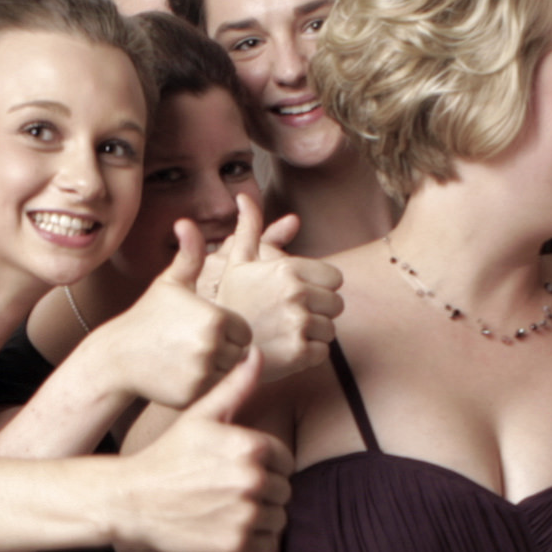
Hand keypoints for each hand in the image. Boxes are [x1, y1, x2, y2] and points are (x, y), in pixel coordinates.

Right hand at [85, 223, 251, 410]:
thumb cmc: (148, 316)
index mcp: (215, 317)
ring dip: (218, 369)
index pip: (243, 331)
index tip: (208, 330)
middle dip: (225, 351)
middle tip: (197, 346)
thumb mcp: (170, 284)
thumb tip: (186, 222)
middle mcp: (213, 346)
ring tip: (191, 358)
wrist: (117, 355)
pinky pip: (214, 391)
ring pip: (229, 374)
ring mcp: (204, 372)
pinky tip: (183, 373)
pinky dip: (205, 386)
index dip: (229, 331)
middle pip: (240, 354)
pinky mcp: (195, 394)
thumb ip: (190, 254)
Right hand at [116, 352, 289, 551]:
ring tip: (227, 509)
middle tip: (227, 492)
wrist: (132, 500)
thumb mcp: (200, 416)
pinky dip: (253, 540)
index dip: (264, 465)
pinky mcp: (237, 545)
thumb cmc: (167, 455)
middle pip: (284, 490)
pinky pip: (267, 543)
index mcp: (251, 446)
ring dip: (260, 516)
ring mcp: (245, 514)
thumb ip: (235, 386)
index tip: (235, 470)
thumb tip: (258, 352)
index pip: (285, 460)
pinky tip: (226, 527)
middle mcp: (253, 480)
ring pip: (278, 518)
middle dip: (263, 492)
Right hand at [192, 196, 338, 379]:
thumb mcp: (238, 263)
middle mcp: (296, 294)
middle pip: (336, 304)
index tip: (296, 295)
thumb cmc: (231, 302)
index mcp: (288, 269)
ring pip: (330, 329)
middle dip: (318, 311)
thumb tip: (244, 196)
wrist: (215, 347)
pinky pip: (322, 352)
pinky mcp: (299, 353)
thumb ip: (249, 229)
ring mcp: (298, 324)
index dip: (318, 288)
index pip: (335, 279)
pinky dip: (307, 355)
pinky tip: (284, 349)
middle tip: (289, 316)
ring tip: (284, 333)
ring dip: (312, 334)